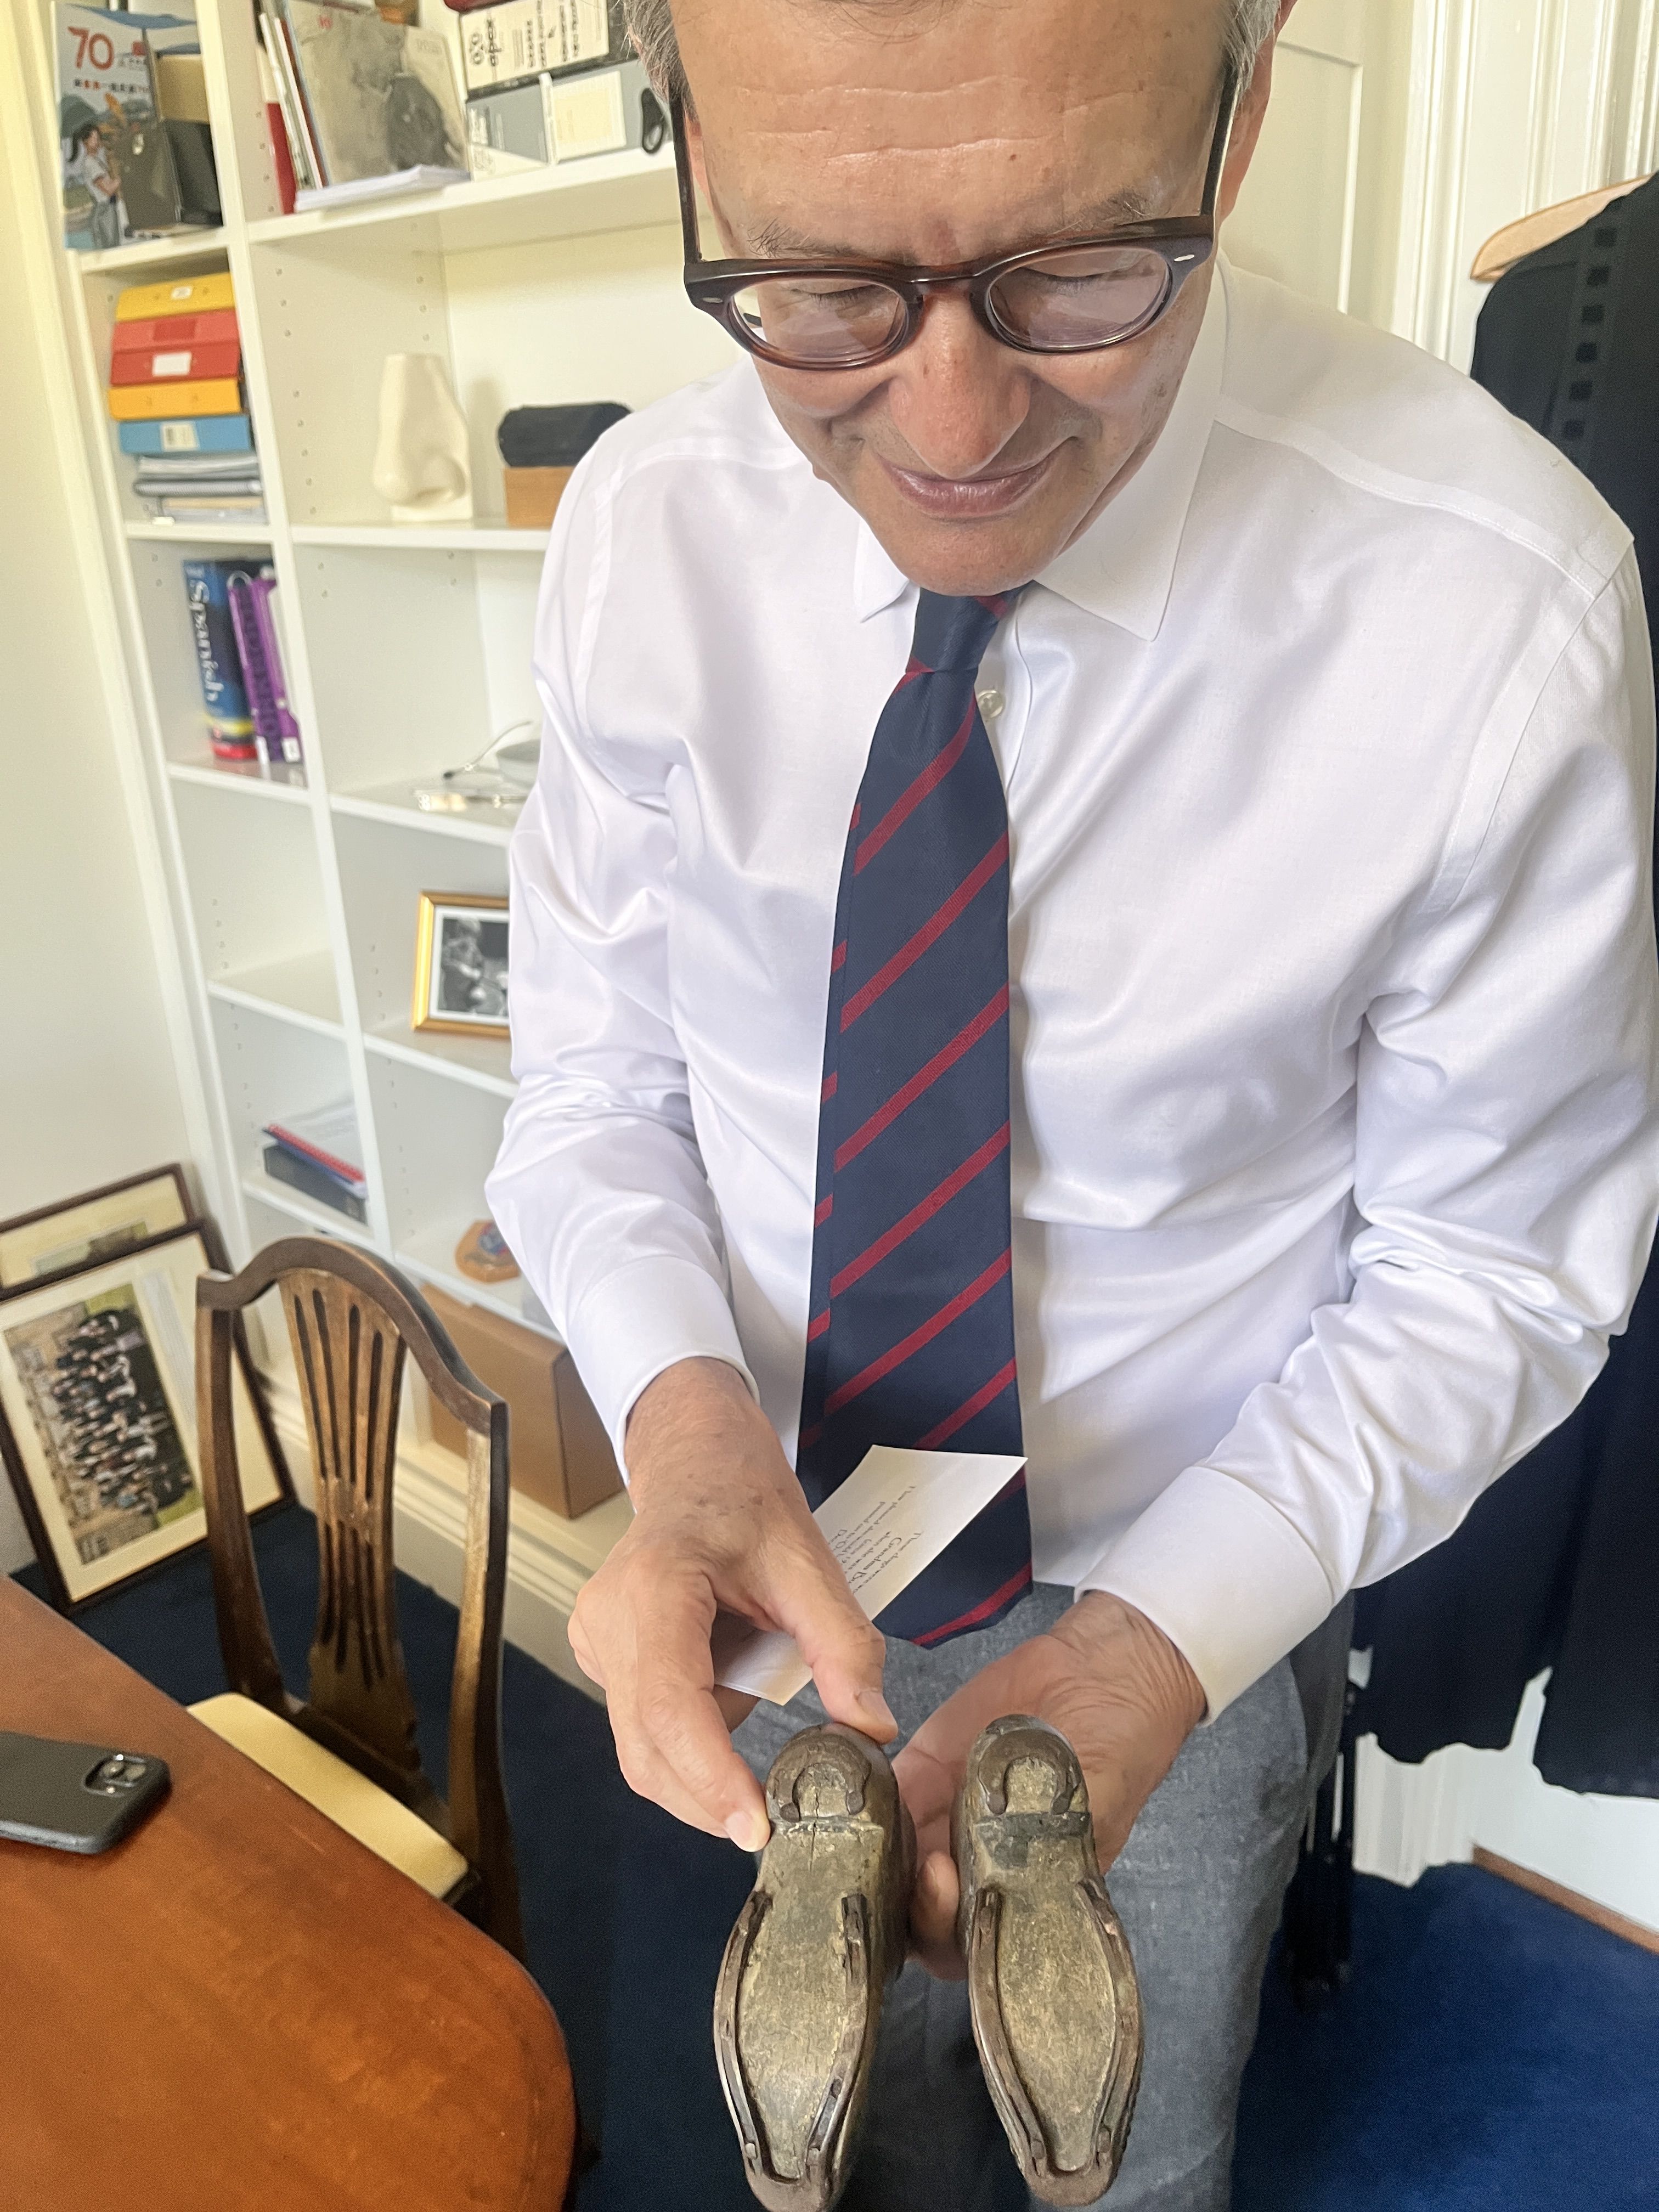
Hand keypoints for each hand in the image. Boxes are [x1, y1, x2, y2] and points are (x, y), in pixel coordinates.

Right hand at [567, 1356, 896, 1848]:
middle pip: (646, 1747)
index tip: (756, 1828)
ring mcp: (596, 1642)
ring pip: (640, 1747)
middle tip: (776, 1820)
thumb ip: (843, 1647)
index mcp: (653, 1589)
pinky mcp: (603, 1657)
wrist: (697, 1460)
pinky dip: (695, 1734)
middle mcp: (606, 1622)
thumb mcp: (807, 1561)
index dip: (709, 1778)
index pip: (670, 1709)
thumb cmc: (746, 1499)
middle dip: (709, 1796)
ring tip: (760, 1714)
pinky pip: (644, 1724)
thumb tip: (874, 1732)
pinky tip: (734, 1684)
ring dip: (704, 1766)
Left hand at [894, 1592, 1204, 1976]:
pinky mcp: (921, 1773)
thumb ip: (1055, 1840)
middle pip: (911, 1910)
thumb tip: (1010, 1873)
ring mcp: (941, 1821)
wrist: (1101, 1669)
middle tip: (901, 1847)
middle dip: (895, 1894)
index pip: (966, 1942)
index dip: (943, 1926)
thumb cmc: (1118, 1746)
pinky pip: (880, 1796)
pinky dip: (861, 1794)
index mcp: (1020, 1894)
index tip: (941, 1876)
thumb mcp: (1100, 1801)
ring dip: (870, 1847)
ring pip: (887, 1858)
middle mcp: (973, 1867)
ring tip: (871, 1816)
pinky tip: (856, 1780)